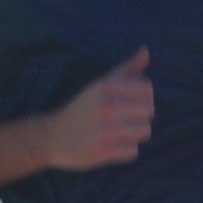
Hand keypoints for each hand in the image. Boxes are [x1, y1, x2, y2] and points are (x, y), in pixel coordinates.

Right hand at [41, 49, 154, 172]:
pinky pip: (133, 151)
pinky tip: (112, 145)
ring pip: (144, 131)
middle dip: (142, 116)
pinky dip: (126, 150)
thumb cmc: (83, 108)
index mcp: (106, 87)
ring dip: (135, 134)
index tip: (132, 101)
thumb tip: (145, 50)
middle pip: (149, 111)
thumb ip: (127, 68)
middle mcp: (105, 107)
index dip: (144, 96)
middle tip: (126, 118)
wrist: (53, 136)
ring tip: (120, 132)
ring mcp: (104, 131)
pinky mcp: (102, 152)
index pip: (147, 89)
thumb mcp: (101, 84)